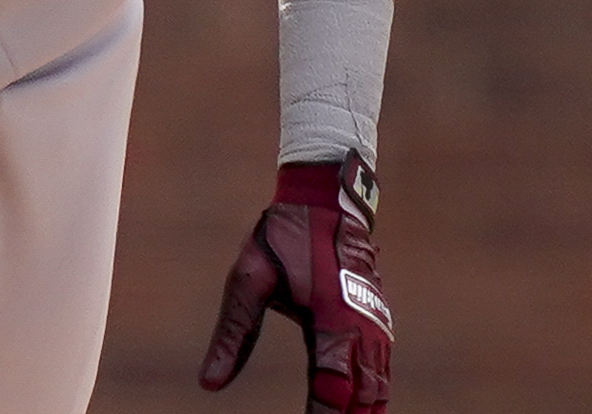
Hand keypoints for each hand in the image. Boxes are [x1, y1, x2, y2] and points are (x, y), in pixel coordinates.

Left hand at [199, 153, 390, 410]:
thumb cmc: (282, 237)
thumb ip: (232, 335)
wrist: (325, 199)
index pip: (333, 390)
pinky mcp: (380, 319)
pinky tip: (358, 410)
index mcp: (331, 319)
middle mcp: (362, 327)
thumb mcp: (248, 280)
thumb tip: (208, 384)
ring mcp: (376, 323)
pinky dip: (374, 395)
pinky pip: (383, 369)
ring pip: (379, 387)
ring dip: (364, 412)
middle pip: (363, 397)